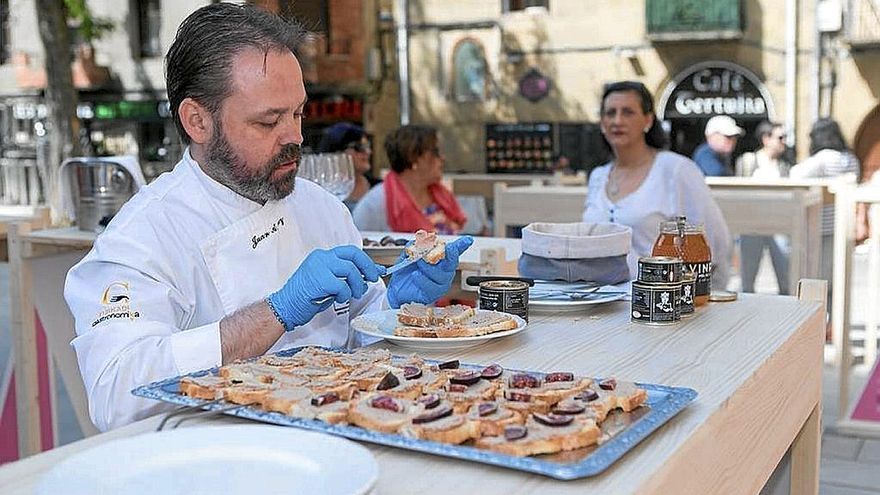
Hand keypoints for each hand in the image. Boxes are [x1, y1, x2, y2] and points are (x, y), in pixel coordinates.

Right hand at [267, 246, 383, 330]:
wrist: (285, 307)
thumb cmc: (305, 298)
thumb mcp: (329, 283)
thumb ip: (346, 276)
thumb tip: (368, 275)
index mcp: (322, 257)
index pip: (350, 252)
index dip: (366, 261)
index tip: (376, 270)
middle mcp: (321, 257)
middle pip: (353, 255)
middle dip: (367, 268)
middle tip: (370, 280)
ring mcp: (319, 267)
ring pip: (350, 270)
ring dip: (356, 285)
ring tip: (352, 295)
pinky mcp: (319, 279)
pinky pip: (342, 285)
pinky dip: (344, 295)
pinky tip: (337, 299)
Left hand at [386, 236, 473, 307]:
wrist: (395, 290)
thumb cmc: (405, 272)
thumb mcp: (407, 255)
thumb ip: (414, 246)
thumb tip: (420, 240)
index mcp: (440, 259)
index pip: (453, 251)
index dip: (461, 246)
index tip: (468, 240)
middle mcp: (443, 270)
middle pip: (452, 262)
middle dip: (451, 254)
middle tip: (447, 247)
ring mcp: (440, 283)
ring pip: (442, 274)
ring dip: (428, 266)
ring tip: (418, 262)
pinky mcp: (434, 293)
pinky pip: (431, 286)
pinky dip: (422, 279)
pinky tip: (416, 275)